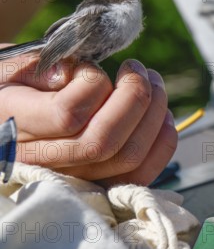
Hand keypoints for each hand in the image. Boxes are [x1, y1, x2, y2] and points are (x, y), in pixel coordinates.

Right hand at [0, 51, 176, 185]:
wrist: (4, 115)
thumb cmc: (9, 84)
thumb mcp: (11, 65)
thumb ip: (41, 65)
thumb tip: (77, 71)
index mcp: (13, 125)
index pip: (67, 114)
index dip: (93, 83)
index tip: (93, 65)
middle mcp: (40, 161)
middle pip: (104, 141)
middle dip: (135, 97)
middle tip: (138, 70)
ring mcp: (71, 178)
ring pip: (127, 158)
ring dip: (154, 115)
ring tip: (153, 84)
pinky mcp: (97, 184)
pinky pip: (140, 175)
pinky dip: (161, 143)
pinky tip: (162, 115)